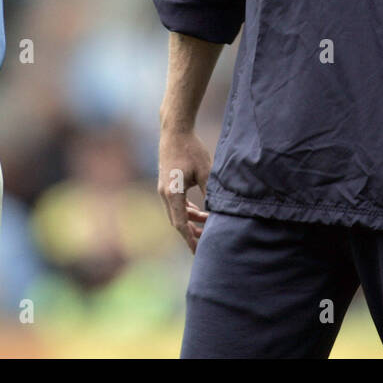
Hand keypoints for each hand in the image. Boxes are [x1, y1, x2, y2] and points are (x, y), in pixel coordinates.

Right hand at [157, 129, 211, 252]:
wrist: (175, 131)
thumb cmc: (191, 149)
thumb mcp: (205, 172)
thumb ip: (210, 193)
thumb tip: (218, 212)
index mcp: (173, 193)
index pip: (180, 224)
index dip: (190, 239)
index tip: (199, 251)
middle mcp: (165, 193)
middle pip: (177, 221)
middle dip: (191, 233)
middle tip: (206, 244)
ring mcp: (163, 188)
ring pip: (176, 213)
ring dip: (190, 221)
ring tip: (206, 225)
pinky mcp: (166, 184)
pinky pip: (175, 204)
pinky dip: (186, 210)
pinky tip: (198, 211)